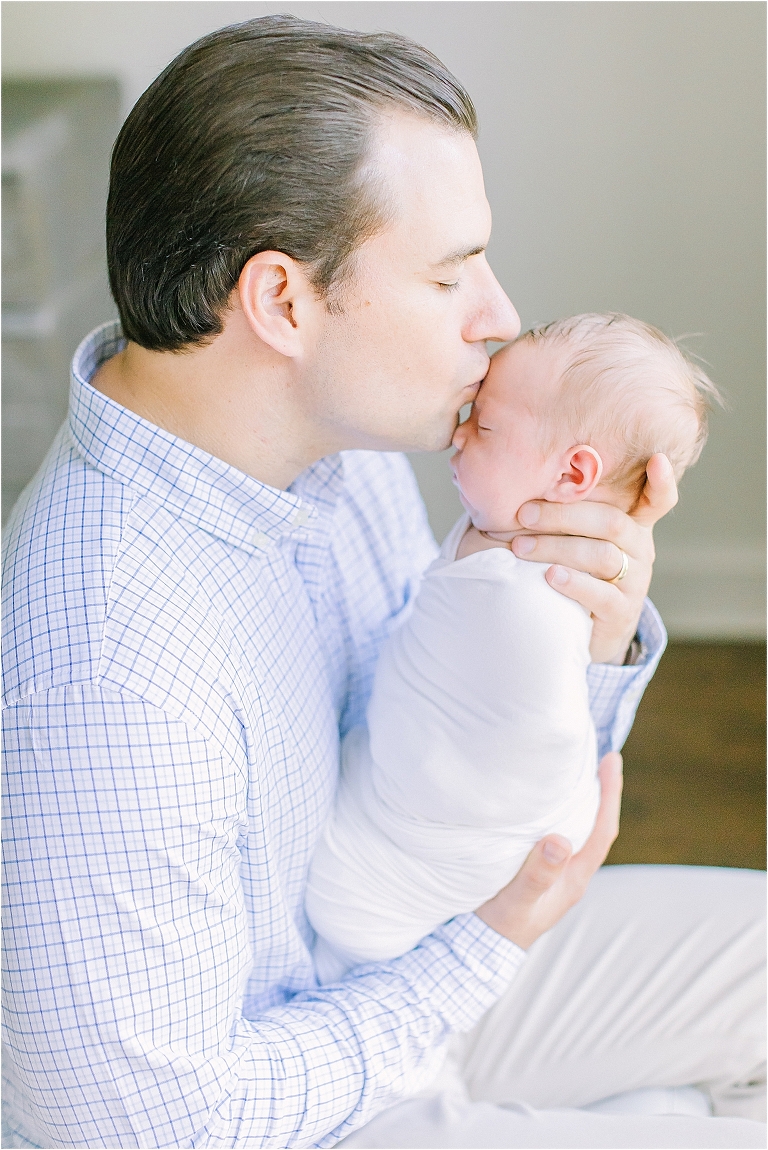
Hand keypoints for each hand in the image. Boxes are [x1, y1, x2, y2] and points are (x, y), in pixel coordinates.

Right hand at [475, 752, 622, 949]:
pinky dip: (557, 811)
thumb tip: (559, 840)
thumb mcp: (518, 899)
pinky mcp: (538, 868)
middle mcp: (571, 871)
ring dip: (579, 799)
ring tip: (575, 769)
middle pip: (594, 824)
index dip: (610, 795)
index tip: (612, 760)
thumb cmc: (501, 925)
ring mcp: (556, 871)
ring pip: (576, 828)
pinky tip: (545, 800)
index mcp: (575, 876)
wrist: (481, 947)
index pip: (602, 830)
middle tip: (599, 755)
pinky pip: (556, 832)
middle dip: (599, 790)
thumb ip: (539, 874)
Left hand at [510, 454, 677, 663]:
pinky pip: (602, 595)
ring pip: (602, 556)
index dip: (661, 481)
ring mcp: (635, 581)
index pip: (658, 499)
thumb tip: (520, 483)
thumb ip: (567, 513)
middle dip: (563, 515)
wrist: (588, 630)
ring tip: (520, 548)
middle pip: (610, 523)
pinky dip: (574, 583)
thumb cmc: (577, 571)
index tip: (657, 459)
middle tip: (523, 513)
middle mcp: (640, 549)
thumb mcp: (578, 539)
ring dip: (556, 548)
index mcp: (633, 525)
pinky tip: (550, 576)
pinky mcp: (622, 612)